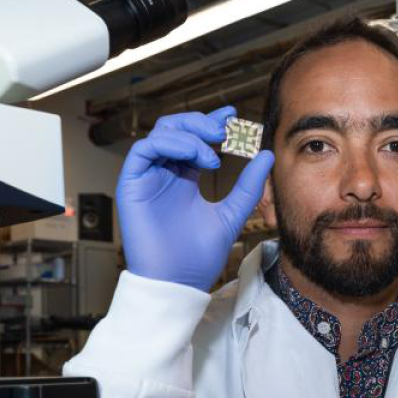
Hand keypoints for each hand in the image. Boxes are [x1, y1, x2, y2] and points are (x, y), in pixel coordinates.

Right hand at [116, 106, 273, 291]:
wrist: (178, 281)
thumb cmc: (199, 256)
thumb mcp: (232, 214)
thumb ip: (248, 186)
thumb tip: (266, 156)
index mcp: (184, 178)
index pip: (194, 139)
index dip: (210, 122)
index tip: (233, 116)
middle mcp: (165, 174)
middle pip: (175, 129)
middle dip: (200, 122)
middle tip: (225, 128)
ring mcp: (148, 178)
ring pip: (160, 134)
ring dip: (189, 133)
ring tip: (215, 149)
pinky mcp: (132, 185)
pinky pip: (143, 150)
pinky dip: (171, 144)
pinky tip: (198, 158)